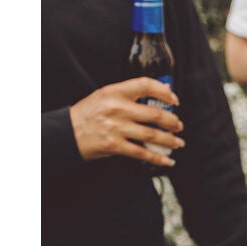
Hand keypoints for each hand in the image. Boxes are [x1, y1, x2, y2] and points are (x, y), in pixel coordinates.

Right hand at [68, 78, 184, 167]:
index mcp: (114, 91)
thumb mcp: (104, 96)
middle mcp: (117, 108)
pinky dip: (157, 158)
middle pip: (154, 114)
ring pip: (151, 135)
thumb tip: (155, 93)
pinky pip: (142, 153)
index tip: (174, 100)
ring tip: (179, 143)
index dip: (164, 92)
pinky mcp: (114, 145)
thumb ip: (127, 95)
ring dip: (169, 140)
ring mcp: (116, 127)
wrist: (67, 132)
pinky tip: (167, 160)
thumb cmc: (88, 114)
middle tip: (179, 126)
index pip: (145, 85)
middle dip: (172, 122)